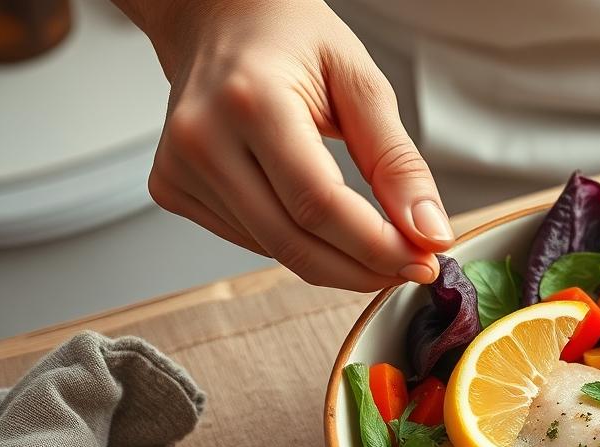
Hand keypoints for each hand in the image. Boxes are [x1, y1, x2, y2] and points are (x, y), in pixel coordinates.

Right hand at [118, 0, 448, 289]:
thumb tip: (428, 232)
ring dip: (337, 261)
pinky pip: (251, 242)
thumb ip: (397, 161)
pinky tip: (321, 222)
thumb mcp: (360, 85)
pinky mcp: (171, 189)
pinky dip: (299, 243)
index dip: (377, 245)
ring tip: (377, 242)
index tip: (424, 260)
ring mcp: (179, 167)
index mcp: (250, 100)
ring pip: (274, 250)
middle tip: (412, 268)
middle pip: (293, 241)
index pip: (318, 203)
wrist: (219, 18)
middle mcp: (202, 137)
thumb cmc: (290, 39)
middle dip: (364, 268)